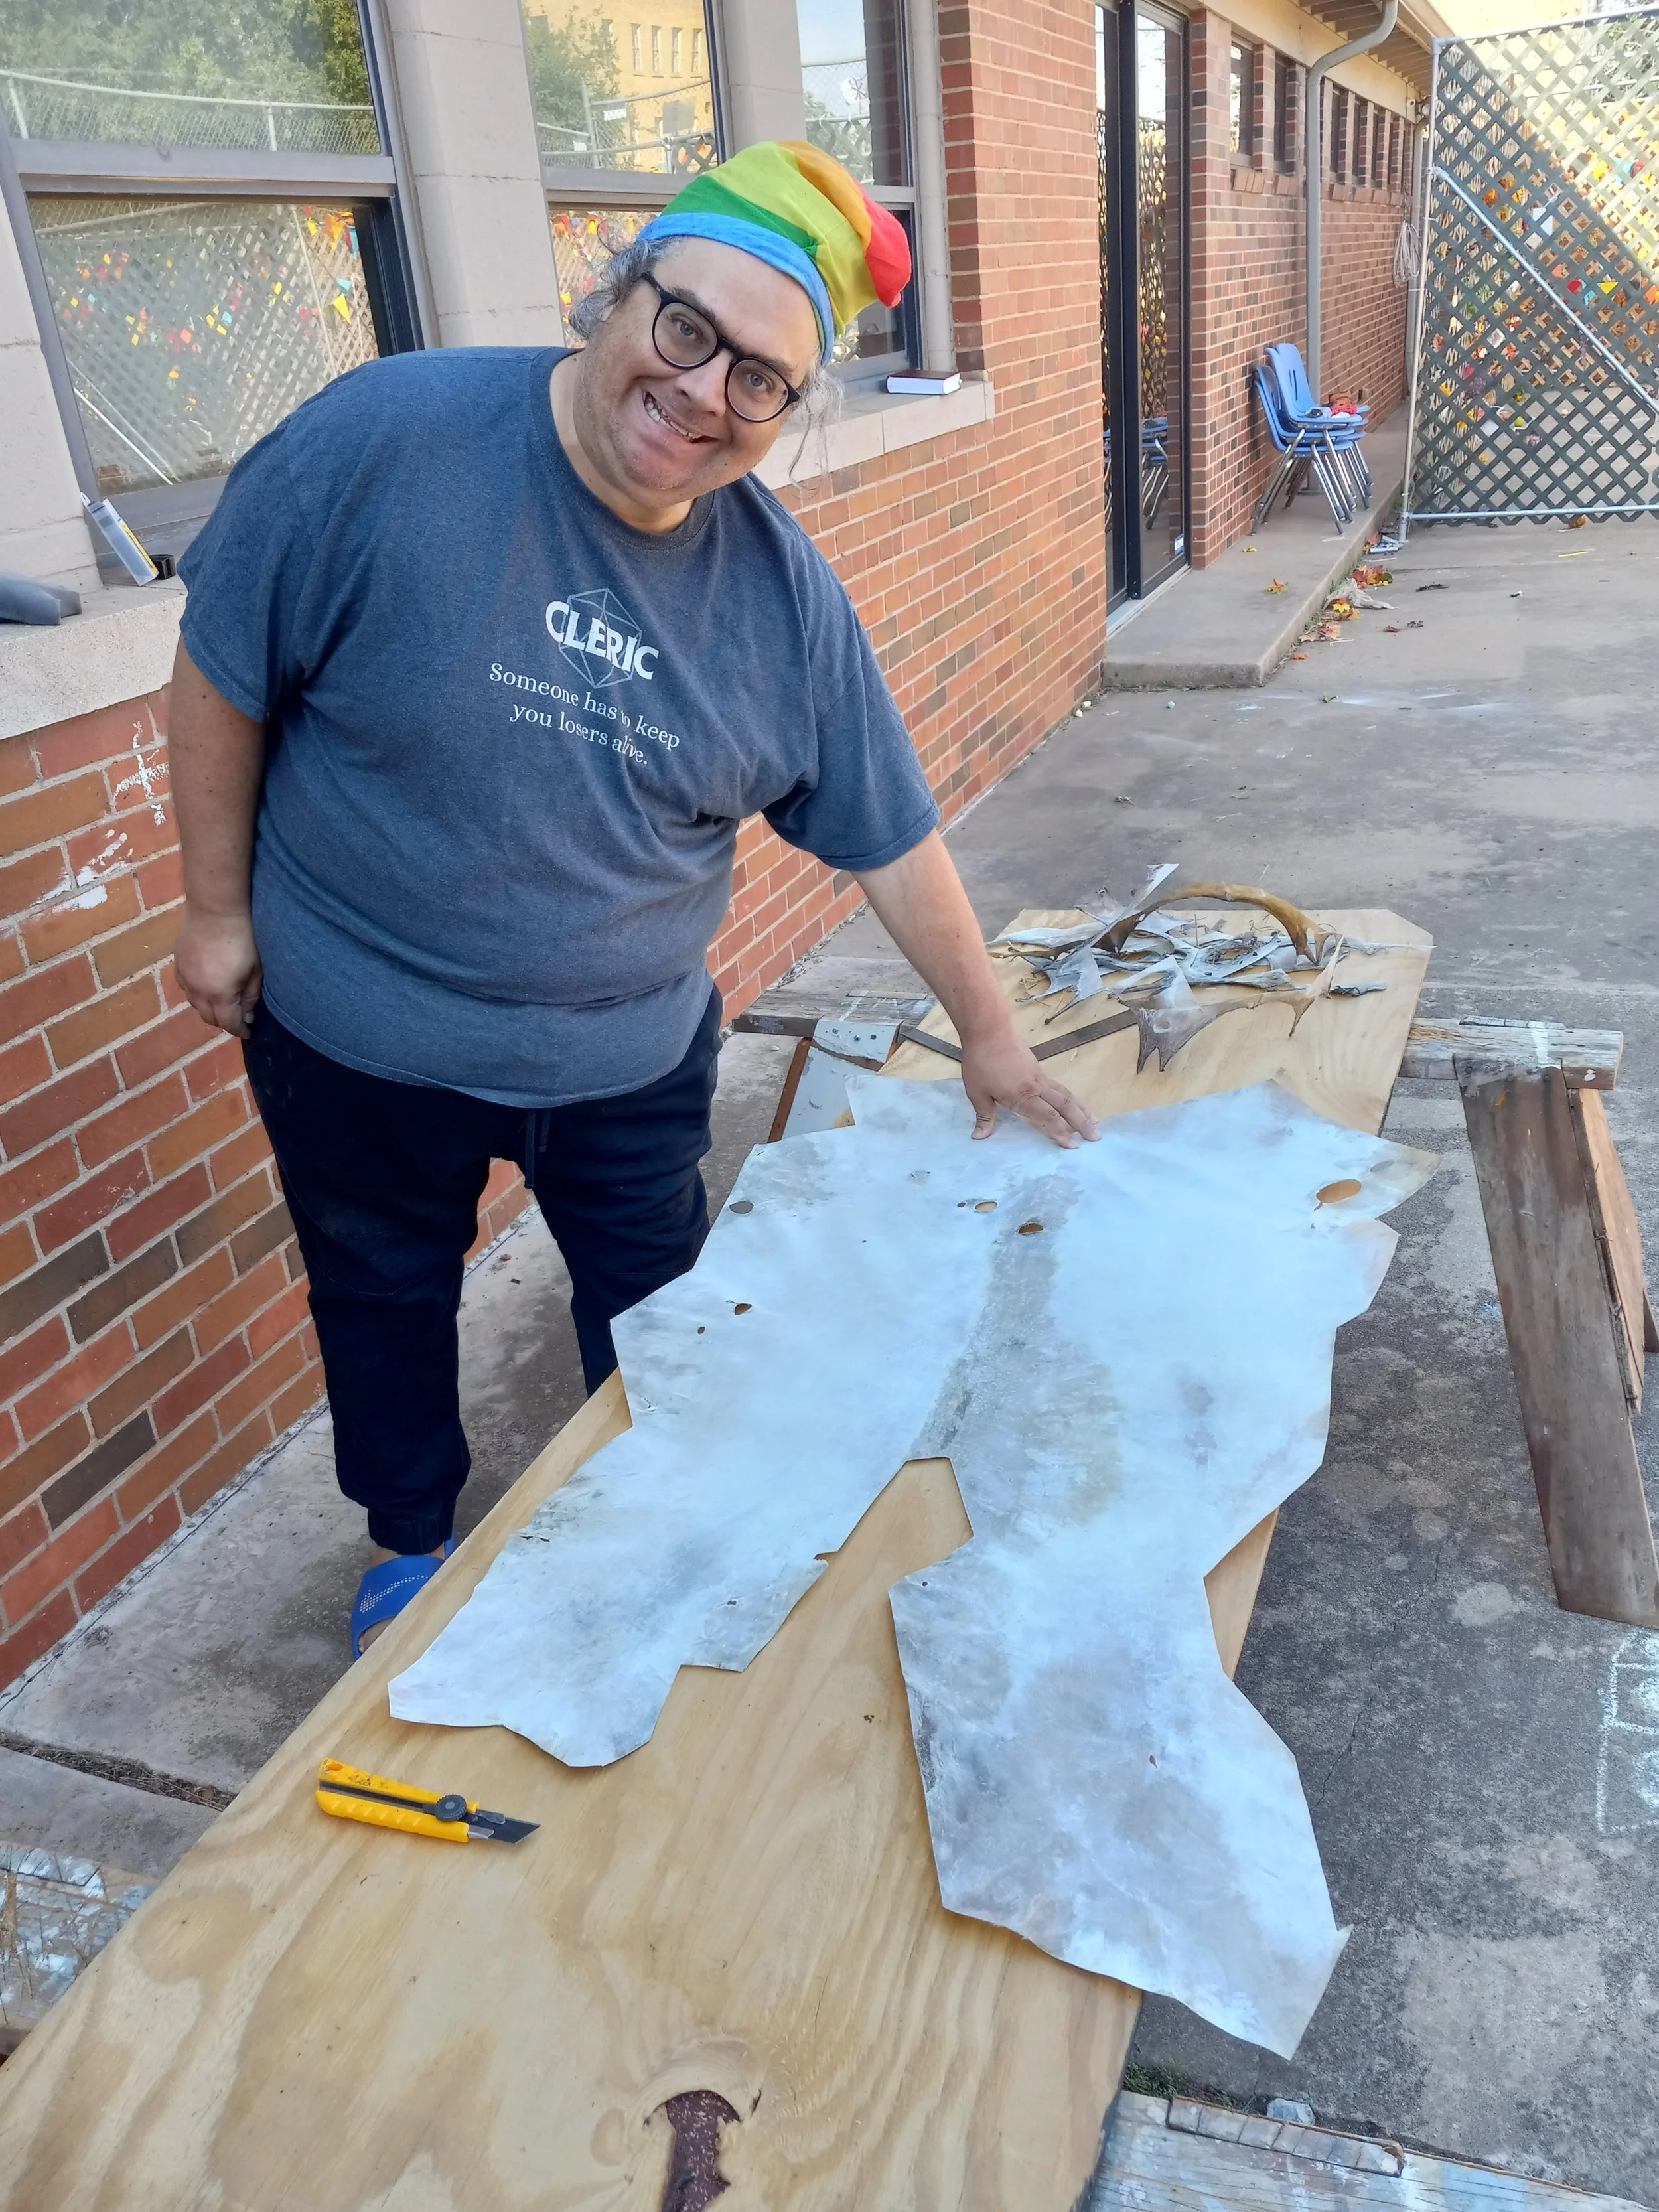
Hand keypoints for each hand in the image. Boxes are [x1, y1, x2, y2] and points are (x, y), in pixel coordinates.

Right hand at [173, 904, 262, 1039]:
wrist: (215, 909)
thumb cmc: (243, 938)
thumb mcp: (255, 970)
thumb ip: (251, 996)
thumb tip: (248, 1016)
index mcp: (219, 994)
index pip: (228, 1023)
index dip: (239, 1030)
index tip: (248, 1032)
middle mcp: (198, 991)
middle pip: (209, 1018)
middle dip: (224, 1022)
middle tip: (237, 1018)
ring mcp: (185, 977)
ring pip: (195, 1004)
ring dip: (209, 1009)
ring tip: (223, 1004)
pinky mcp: (178, 964)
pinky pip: (186, 988)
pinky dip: (197, 994)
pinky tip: (206, 987)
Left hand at [960, 1025, 1099, 1148]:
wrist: (989, 1031)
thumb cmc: (981, 1062)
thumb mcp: (976, 1092)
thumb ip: (984, 1115)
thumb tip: (979, 1137)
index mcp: (1022, 1096)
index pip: (1048, 1118)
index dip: (1061, 1132)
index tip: (1072, 1146)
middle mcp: (1037, 1087)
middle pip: (1065, 1106)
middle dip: (1081, 1122)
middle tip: (1096, 1137)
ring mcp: (1040, 1076)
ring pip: (1066, 1095)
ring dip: (1081, 1109)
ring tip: (1095, 1121)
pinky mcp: (1038, 1068)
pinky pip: (1059, 1087)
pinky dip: (1070, 1098)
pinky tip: (1073, 1104)